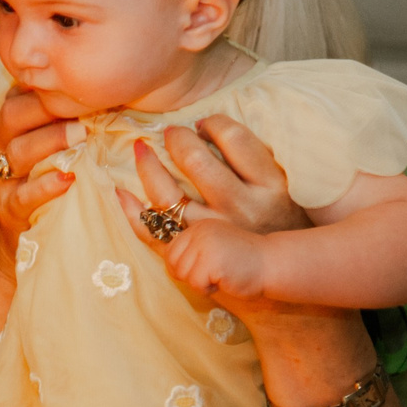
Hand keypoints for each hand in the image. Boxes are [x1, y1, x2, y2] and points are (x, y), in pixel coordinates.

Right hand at [0, 91, 75, 283]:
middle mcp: (3, 148)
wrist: (26, 237)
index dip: (45, 86)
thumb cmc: (50, 181)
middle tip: (84, 108)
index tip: (79, 81)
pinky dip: (45, 187)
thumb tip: (115, 88)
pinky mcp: (9, 210)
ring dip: (50, 142)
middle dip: (46, 108)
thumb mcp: (54, 147)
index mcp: (13, 127)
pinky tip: (68, 179)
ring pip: (17, 153)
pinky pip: (22, 196)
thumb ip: (71, 119)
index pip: (21, 95)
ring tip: (81, 137)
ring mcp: (3, 179)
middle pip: (13, 117)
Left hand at [114, 121, 310, 317]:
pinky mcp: (193, 257)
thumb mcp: (286, 192)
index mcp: (271, 187)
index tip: (203, 123)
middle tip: (170, 133)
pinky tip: (121, 193)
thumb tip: (213, 128)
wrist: (279, 283)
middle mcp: (241, 208)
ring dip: (148, 167)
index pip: (235, 139)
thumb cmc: (283, 228)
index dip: (214, 124)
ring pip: (168, 195)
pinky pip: (152, 232)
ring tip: (141, 152)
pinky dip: (132, 211)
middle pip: (197, 162)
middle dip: (177, 139)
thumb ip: (260, 163)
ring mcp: (214, 234)